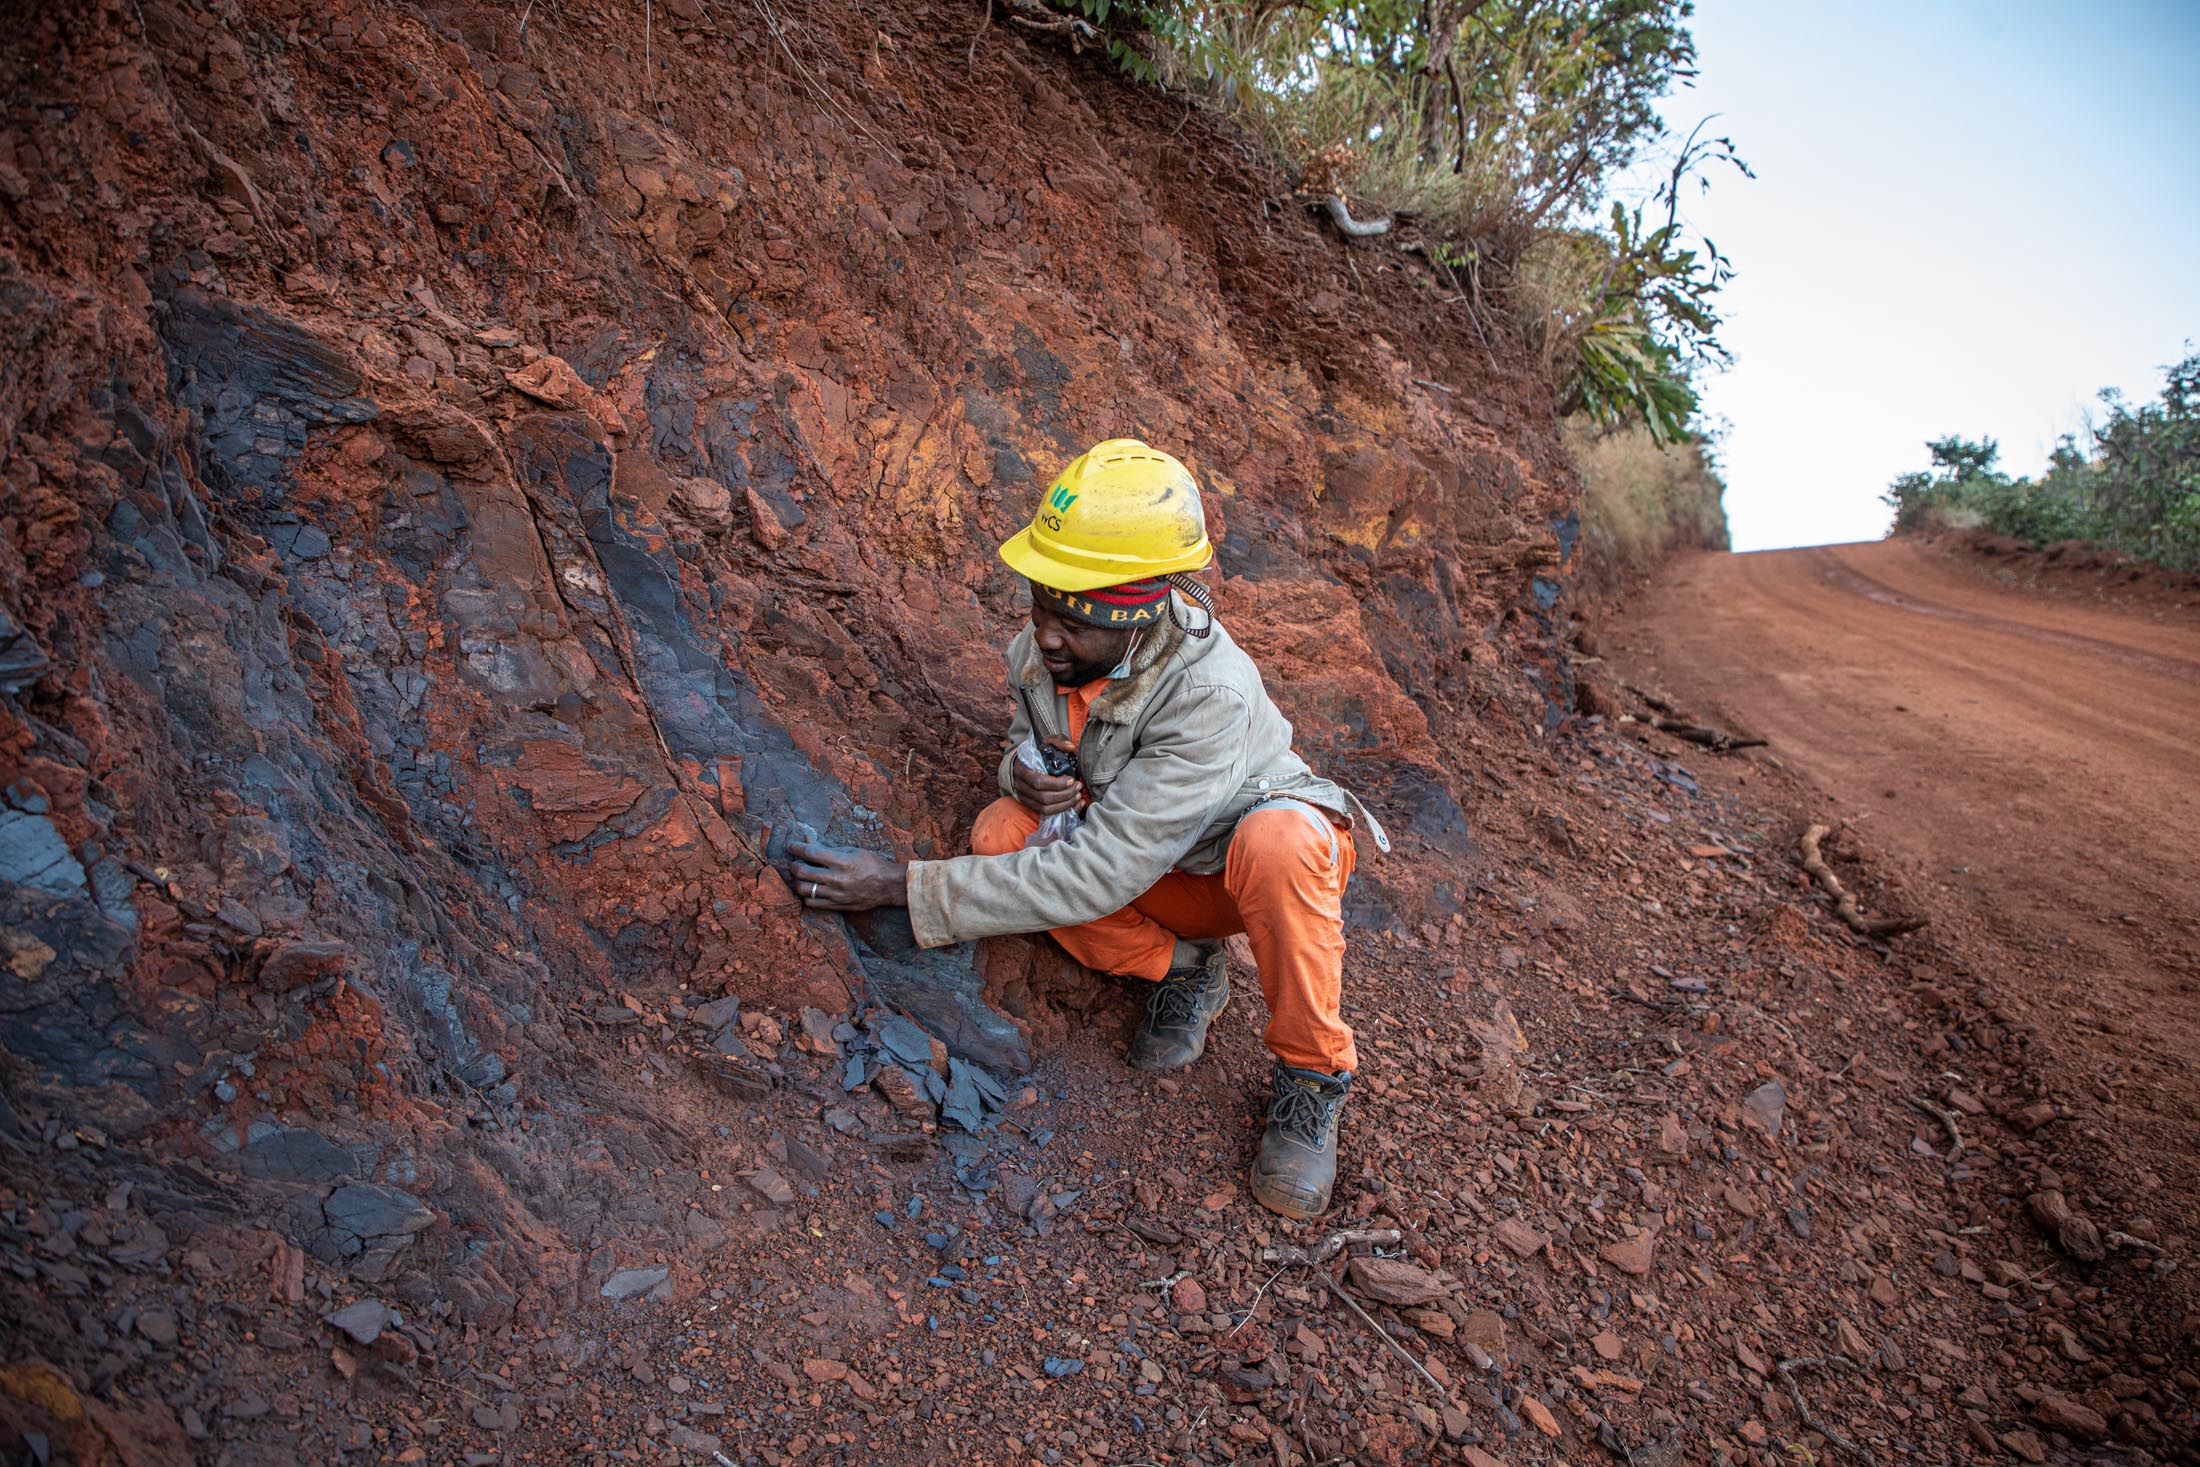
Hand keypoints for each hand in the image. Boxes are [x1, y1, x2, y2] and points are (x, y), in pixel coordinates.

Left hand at [788, 842, 907, 911]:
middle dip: (794, 865)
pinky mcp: (837, 905)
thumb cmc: (871, 864)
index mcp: (842, 861)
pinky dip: (807, 895)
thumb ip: (828, 847)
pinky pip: (812, 903)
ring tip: (803, 877)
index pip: (810, 853)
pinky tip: (811, 889)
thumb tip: (808, 839)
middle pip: (802, 872)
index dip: (796, 847)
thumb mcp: (851, 850)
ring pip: (804, 889)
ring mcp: (836, 894)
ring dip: (799, 881)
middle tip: (796, 862)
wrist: (888, 886)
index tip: (791, 845)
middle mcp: (837, 879)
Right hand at [1012, 735, 1083, 817]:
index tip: (1072, 780)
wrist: (1021, 764)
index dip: (1057, 784)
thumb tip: (1070, 747)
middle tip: (1078, 788)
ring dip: (1064, 804)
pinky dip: (1062, 811)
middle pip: (1044, 797)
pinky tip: (1075, 805)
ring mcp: (1024, 798)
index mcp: (1022, 769)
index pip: (1039, 782)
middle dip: (1064, 795)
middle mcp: (1021, 786)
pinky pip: (1046, 813)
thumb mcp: (1046, 742)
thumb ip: (1058, 741)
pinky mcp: (1030, 805)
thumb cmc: (1036, 753)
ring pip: (1045, 808)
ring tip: (1078, 796)